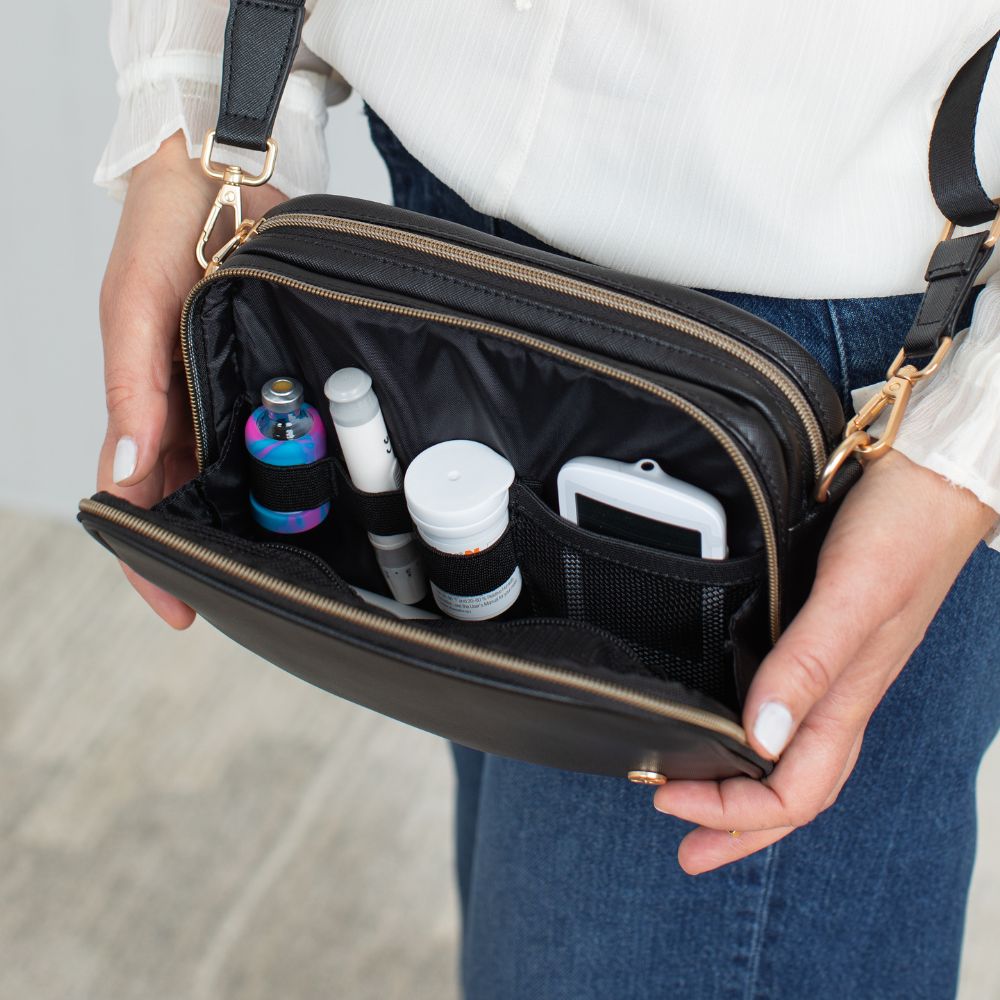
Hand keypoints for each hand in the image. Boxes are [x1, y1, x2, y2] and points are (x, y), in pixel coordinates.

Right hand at [98, 130, 284, 627]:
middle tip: (257, 596)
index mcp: (142, 407)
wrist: (223, 176)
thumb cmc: (161, 235)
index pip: (139, 502)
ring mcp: (233, 396)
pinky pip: (283, 431)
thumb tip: (123, 474)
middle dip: (217, 549)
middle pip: (197, 500)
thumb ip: (131, 388)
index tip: (181, 611)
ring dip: (262, 515)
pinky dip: (296, 463)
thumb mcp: (135, 310)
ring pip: (244, 474)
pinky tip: (320, 494)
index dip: (153, 560)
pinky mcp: (275, 372)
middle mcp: (189, 412)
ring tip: (295, 564)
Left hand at [653, 450, 997, 873]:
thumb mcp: (853, 599)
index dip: (732, 813)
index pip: (795, 792)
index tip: (668, 801)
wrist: (932, 480)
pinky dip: (755, 737)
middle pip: (793, 790)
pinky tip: (732, 726)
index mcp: (847, 700)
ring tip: (696, 801)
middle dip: (736, 827)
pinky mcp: (823, 639)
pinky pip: (790, 712)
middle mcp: (839, 695)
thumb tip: (760, 738)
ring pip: (791, 756)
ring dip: (743, 789)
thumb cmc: (903, 533)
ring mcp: (834, 670)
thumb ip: (808, 664)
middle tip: (683, 848)